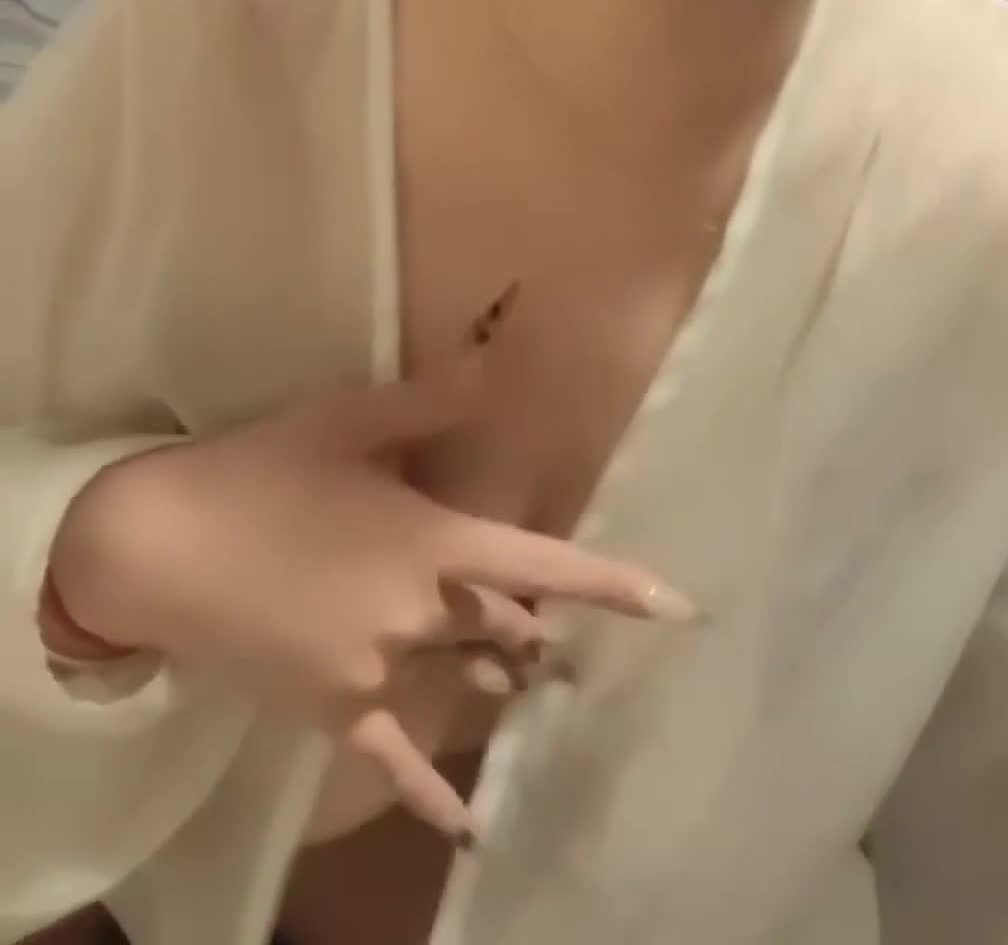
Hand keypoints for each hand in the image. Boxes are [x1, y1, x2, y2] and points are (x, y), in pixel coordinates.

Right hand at [48, 351, 694, 842]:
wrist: (155, 546)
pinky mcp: (335, 714)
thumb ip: (431, 398)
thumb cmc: (255, 470)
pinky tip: (475, 832)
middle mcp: (419, 615)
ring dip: (503, 677)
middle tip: (561, 628)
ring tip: (534, 679)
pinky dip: (438, 802)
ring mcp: (378, 673)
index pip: (545, 567)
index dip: (614, 587)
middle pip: (512, 629)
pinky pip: (397, 767)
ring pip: (470, 683)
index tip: (679, 608)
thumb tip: (501, 350)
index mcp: (432, 541)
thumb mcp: (344, 418)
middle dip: (540, 627)